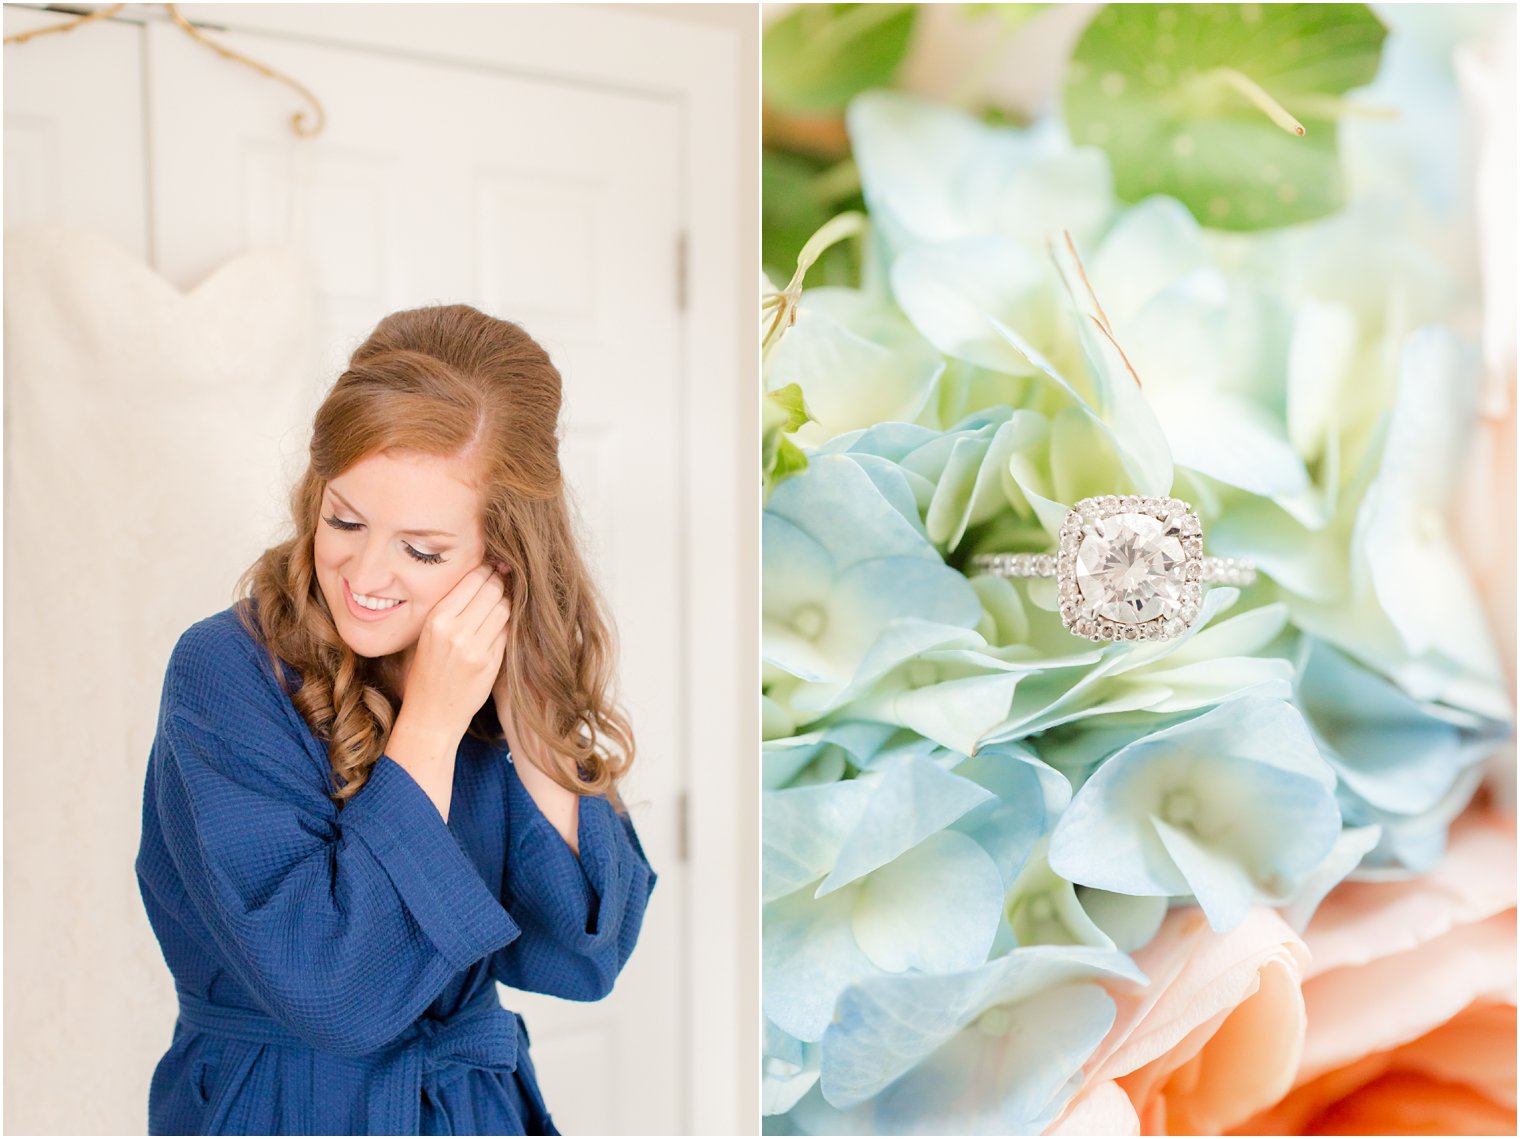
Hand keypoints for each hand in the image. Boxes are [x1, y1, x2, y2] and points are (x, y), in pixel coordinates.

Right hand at [398, 563, 510, 736]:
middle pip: (492, 591)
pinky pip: (507, 632)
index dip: (486, 571)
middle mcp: (455, 631)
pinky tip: (502, 625)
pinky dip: (507, 625)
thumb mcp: (429, 634)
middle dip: (500, 583)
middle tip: (504, 580)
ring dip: (507, 602)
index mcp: (436, 619)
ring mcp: (475, 648)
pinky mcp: (490, 663)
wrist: (431, 714)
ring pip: (504, 609)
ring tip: (502, 602)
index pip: (472, 581)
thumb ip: (452, 608)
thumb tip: (482, 576)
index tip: (493, 568)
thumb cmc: (428, 671)